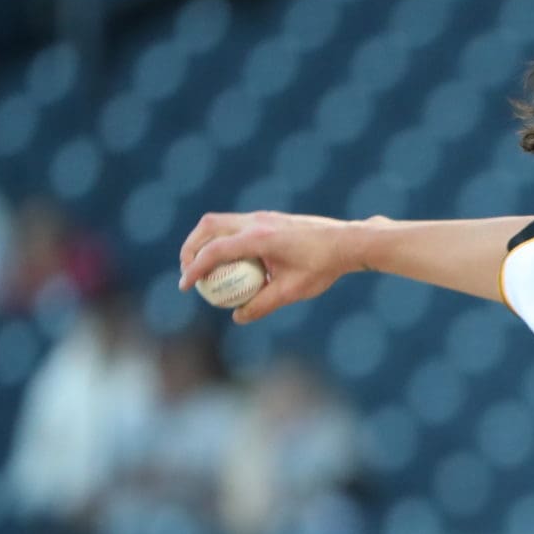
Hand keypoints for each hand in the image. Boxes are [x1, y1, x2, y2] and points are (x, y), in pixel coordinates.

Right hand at [177, 210, 362, 323]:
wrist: (347, 241)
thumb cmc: (323, 266)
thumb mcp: (292, 291)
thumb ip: (263, 304)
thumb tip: (238, 316)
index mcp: (260, 237)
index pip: (215, 250)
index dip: (195, 268)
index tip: (186, 286)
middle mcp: (257, 222)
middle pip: (208, 227)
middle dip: (191, 248)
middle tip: (188, 272)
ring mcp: (262, 216)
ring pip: (219, 222)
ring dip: (204, 241)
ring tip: (202, 267)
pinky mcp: (267, 218)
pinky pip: (235, 225)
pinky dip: (222, 239)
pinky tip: (229, 262)